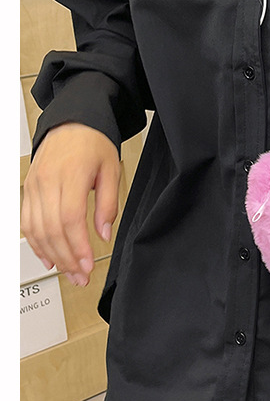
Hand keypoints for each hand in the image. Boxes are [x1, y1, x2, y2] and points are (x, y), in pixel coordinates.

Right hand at [21, 122, 120, 286]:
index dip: (78, 247)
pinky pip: (27, 222)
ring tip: (69, 272)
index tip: (89, 265)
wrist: (71, 123)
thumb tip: (104, 234)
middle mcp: (46, 182)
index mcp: (70, 176)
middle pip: (52, 230)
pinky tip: (49, 258)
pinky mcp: (28, 190)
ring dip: (52, 256)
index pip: (70, 219)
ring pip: (36, 230)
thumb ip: (108, 204)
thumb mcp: (112, 170)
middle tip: (81, 276)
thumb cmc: (92, 144)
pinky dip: (36, 244)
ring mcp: (33, 186)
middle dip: (67, 258)